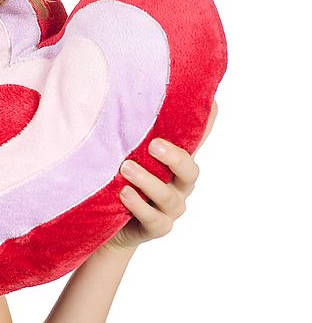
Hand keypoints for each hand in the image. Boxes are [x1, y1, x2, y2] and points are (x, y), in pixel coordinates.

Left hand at [105, 100, 217, 250]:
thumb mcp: (133, 155)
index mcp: (177, 164)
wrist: (112, 225)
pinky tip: (124, 193)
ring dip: (148, 181)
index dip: (206, 125)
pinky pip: (153, 219)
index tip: (209, 104)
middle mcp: (179, 185)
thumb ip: (142, 132)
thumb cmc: (125, 180)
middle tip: (153, 145)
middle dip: (174, 158)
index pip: (196, 142)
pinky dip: (139, 205)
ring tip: (126, 168)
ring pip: (168, 196)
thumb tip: (152, 95)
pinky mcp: (156, 227)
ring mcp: (170, 209)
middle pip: (189, 171)